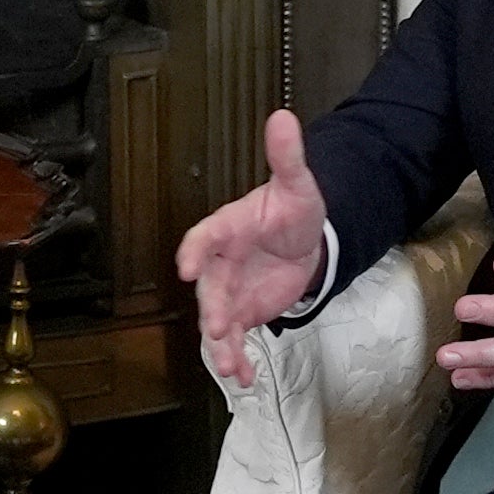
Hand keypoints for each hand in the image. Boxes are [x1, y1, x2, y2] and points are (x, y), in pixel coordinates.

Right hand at [177, 108, 331, 384]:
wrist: (305, 242)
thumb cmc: (292, 211)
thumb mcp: (297, 184)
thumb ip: (287, 156)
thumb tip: (283, 116)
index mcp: (228, 229)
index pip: (204, 237)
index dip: (194, 251)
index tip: (188, 267)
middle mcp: (221, 263)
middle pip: (209, 288)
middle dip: (212, 310)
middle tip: (218, 328)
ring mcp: (230, 292)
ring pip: (217, 320)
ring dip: (222, 345)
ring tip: (231, 366)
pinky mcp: (244, 314)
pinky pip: (235, 339)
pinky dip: (238, 359)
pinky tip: (245, 377)